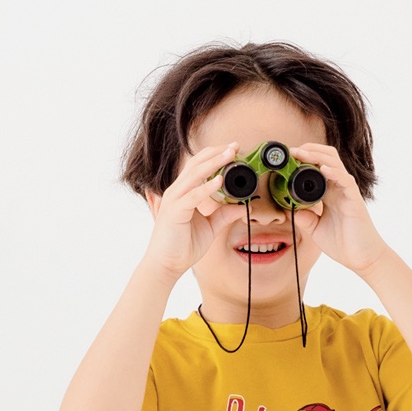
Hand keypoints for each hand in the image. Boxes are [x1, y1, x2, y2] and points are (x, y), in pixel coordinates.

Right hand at [141, 144, 248, 280]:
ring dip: (214, 163)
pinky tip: (219, 181)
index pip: (199, 166)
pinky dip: (206, 187)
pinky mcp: (175, 212)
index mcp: (185, 192)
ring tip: (230, 154)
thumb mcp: (210, 227)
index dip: (216, 156)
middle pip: (197, 164)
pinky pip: (193, 196)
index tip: (234, 150)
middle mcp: (178, 191)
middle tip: (235, 145)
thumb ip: (225, 215)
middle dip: (217, 153)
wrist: (166, 264)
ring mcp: (174, 200)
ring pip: (194, 175)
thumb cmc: (183, 246)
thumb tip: (244, 206)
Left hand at [289, 144, 388, 273]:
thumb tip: (289, 209)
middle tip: (292, 152)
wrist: (362, 259)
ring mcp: (347, 192)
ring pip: (334, 163)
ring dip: (317, 156)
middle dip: (309, 150)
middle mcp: (338, 188)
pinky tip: (323, 170)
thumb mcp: (316, 230)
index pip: (317, 167)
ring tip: (302, 154)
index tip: (287, 158)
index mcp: (329, 193)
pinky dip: (334, 172)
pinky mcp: (354, 199)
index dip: (303, 159)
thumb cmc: (344, 244)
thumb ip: (304, 218)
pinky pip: (345, 180)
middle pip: (326, 157)